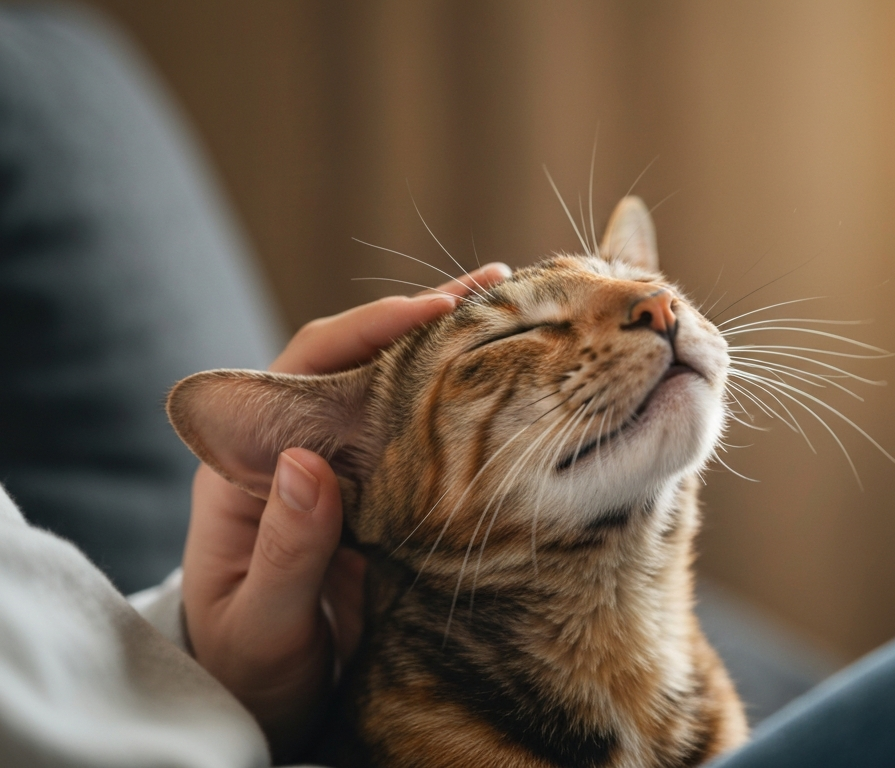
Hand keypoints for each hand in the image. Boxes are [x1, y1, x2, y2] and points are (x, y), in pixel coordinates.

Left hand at [181, 263, 510, 757]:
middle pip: (360, 365)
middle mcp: (299, 457)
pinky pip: (425, 443)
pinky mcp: (384, 505)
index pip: (303, 370)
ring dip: (454, 355)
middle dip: (427, 323)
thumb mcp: (260, 623)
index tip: (430, 313)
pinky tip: (514, 390)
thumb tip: (306, 466)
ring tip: (520, 318)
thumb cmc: (248, 670)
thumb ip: (283, 550)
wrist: (263, 709)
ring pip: (399, 396)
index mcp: (248, 471)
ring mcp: (346, 478)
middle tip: (497, 290)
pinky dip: (468, 412)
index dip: (367, 332)